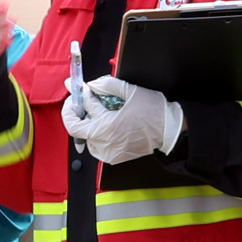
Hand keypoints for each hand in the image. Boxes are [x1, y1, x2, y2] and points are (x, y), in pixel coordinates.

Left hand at [63, 77, 181, 164]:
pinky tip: (100, 125)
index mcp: (108, 125)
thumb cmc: (153, 111)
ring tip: (89, 113)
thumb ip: (108, 85)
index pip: (86, 106)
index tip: (80, 87)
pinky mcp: (113, 157)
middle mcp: (104, 141)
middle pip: (74, 128)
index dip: (82, 94)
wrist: (170, 131)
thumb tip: (92, 84)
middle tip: (74, 103)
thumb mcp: (132, 92)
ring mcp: (108, 152)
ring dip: (83, 125)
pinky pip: (95, 147)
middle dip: (71, 112)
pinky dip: (93, 136)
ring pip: (83, 138)